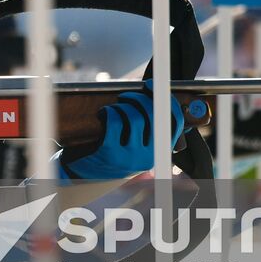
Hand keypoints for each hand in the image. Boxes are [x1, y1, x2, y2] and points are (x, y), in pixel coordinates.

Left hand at [58, 86, 185, 179]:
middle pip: (154, 114)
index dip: (168, 101)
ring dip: (122, 105)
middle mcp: (149, 157)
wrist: (85, 174)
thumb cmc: (114, 153)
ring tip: (114, 107)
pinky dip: (109, 111)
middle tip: (126, 96)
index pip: (175, 123)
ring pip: (134, 117)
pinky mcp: (110, 153)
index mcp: (159, 152)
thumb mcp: (138, 147)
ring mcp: (130, 157)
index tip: (152, 87)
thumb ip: (151, 129)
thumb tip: (161, 98)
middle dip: (139, 98)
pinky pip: (115, 121)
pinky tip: (104, 113)